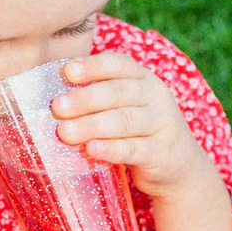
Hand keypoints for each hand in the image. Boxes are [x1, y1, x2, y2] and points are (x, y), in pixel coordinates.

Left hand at [50, 52, 224, 205]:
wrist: (180, 165)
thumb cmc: (139, 131)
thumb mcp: (127, 106)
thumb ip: (99, 97)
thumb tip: (51, 95)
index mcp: (144, 79)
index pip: (120, 64)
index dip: (94, 66)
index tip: (67, 72)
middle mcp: (155, 97)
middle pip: (119, 93)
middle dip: (85, 99)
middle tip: (57, 107)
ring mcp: (162, 125)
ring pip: (125, 121)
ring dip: (92, 125)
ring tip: (64, 132)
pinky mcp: (161, 154)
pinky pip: (134, 149)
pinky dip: (111, 149)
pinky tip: (91, 150)